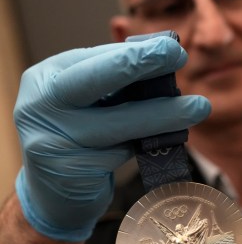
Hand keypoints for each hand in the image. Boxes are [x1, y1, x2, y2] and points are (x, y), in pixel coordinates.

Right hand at [13, 36, 210, 240]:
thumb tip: (165, 57)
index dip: (136, 52)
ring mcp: (50, 140)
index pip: (96, 58)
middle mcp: (40, 104)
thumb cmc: (81, 138)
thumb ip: (118, 83)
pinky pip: (119, 154)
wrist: (52, 196)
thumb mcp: (91, 103)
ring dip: (164, 114)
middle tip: (178, 54)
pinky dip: (145, 146)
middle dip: (138, 63)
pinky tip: (165, 142)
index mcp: (48, 77)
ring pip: (118, 122)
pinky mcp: (69, 171)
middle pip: (93, 79)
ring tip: (199, 107)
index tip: (172, 48)